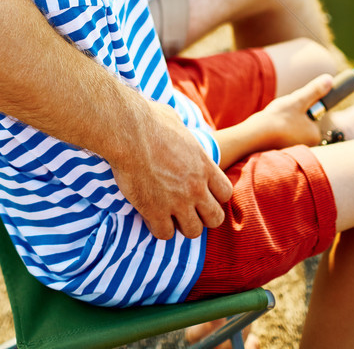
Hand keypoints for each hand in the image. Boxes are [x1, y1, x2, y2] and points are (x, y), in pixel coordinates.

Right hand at [110, 99, 232, 240]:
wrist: (128, 131)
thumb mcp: (177, 121)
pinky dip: (158, 227)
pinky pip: (164, 234)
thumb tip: (178, 128)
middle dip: (202, 216)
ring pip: (193, 232)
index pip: (225, 193)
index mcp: (203, 165)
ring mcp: (177, 201)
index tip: (200, 191)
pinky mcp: (155, 211)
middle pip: (215, 219)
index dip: (214, 195)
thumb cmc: (149, 120)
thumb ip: (183, 134)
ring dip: (181, 225)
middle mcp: (196, 186)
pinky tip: (150, 214)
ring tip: (168, 213)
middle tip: (186, 207)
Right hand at [260, 74, 333, 148]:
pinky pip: (280, 133)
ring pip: (289, 125)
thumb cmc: (278, 118)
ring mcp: (293, 147)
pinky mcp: (280, 149)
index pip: (311, 115)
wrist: (254, 136)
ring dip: (282, 119)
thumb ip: (314, 91)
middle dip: (291, 112)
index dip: (300, 106)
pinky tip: (269, 126)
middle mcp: (306, 144)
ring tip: (274, 119)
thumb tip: (329, 80)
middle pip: (301, 120)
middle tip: (281, 113)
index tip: (292, 107)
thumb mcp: (298, 100)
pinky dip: (275, 127)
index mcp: (314, 135)